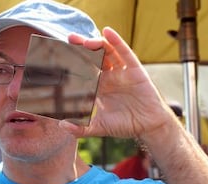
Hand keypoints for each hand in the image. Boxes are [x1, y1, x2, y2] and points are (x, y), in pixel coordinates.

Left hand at [61, 27, 175, 139]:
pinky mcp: (135, 71)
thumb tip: (62, 126)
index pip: (84, 70)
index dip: (74, 62)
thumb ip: (81, 128)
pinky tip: (107, 32)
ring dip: (96, 44)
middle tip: (69, 39)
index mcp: (100, 87)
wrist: (147, 127)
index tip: (60, 54)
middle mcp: (109, 77)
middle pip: (94, 57)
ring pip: (107, 52)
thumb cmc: (125, 125)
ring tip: (85, 41)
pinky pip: (125, 53)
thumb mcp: (99, 127)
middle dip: (82, 47)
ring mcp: (122, 72)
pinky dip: (117, 41)